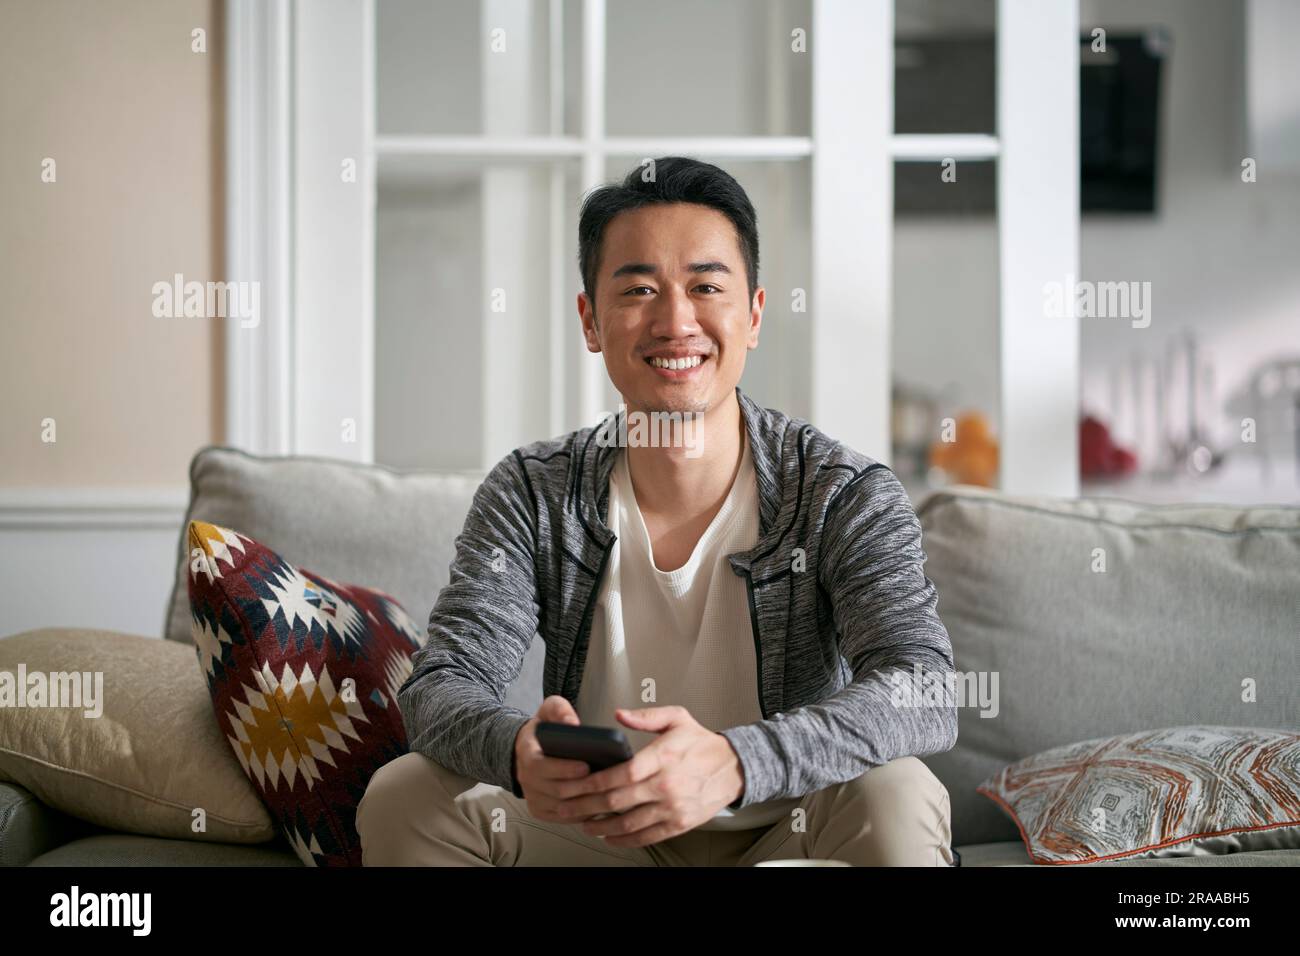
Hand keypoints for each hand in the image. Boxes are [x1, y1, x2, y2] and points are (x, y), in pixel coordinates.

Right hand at [512, 696, 598, 823]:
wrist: (528, 749)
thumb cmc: (545, 729)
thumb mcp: (550, 710)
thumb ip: (560, 711)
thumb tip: (574, 723)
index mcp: (526, 752)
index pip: (540, 766)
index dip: (564, 768)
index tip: (586, 765)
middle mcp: (525, 778)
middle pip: (555, 790)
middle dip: (581, 788)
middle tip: (605, 783)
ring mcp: (532, 796)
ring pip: (560, 807)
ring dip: (584, 804)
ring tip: (607, 795)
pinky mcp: (539, 810)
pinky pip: (561, 818)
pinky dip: (580, 815)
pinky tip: (598, 806)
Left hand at [557, 705, 744, 847]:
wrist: (734, 768)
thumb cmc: (702, 744)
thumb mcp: (677, 718)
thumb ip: (646, 716)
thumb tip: (618, 715)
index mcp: (664, 757)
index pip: (622, 773)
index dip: (594, 781)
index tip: (576, 783)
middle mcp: (667, 785)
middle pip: (618, 800)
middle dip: (587, 806)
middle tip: (567, 807)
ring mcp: (673, 808)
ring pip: (628, 823)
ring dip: (601, 827)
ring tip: (583, 824)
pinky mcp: (679, 824)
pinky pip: (646, 837)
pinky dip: (624, 840)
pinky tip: (609, 836)